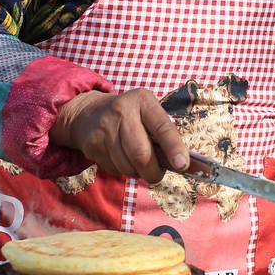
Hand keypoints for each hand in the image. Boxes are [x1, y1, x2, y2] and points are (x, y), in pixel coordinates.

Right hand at [51, 89, 187, 183]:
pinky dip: (123, 171)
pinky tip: (121, 159)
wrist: (89, 113)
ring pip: (127, 166)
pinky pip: (114, 169)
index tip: (182, 165)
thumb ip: (165, 135)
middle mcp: (122, 111)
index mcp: (143, 100)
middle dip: (153, 171)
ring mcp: (105, 128)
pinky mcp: (93, 144)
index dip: (173, 148)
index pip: (162, 127)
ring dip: (137, 173)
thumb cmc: (130, 116)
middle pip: (141, 153)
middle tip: (157, 174)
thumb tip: (185, 164)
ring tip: (138, 164)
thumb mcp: (148, 114)